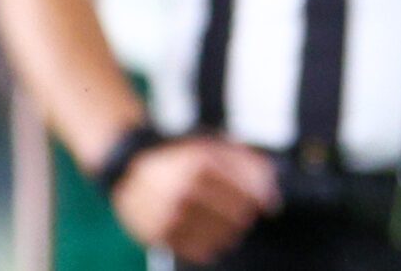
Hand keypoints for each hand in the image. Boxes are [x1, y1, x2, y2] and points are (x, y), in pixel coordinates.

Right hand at [109, 134, 277, 263]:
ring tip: (211, 216)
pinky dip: (207, 245)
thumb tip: (274, 202)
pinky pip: (203, 253)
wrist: (126, 169)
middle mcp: (183, 189)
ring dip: (226, 231)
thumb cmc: (178, 160)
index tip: (257, 199)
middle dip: (240, 213)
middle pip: (240, 218)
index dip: (260, 198)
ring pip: (225, 239)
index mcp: (198, 163)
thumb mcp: (209, 148)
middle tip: (227, 206)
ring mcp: (170, 214)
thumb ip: (247, 166)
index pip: (252, 193)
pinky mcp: (160, 235)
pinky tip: (197, 229)